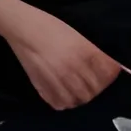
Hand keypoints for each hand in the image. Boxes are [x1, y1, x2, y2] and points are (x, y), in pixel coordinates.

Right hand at [4, 6, 120, 109]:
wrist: (22, 27)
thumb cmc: (50, 27)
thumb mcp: (78, 37)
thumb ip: (93, 54)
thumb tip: (105, 70)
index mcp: (85, 53)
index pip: (108, 75)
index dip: (109, 76)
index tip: (104, 74)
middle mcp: (73, 68)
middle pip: (94, 90)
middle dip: (95, 88)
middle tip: (89, 83)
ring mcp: (57, 79)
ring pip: (78, 100)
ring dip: (80, 97)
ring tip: (75, 90)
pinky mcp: (41, 85)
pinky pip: (59, 103)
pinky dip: (63, 102)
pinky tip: (62, 93)